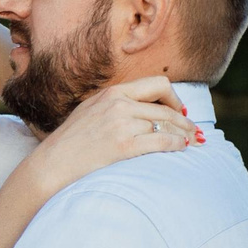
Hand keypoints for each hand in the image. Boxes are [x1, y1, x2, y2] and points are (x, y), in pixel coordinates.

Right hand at [29, 75, 197, 190]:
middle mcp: (119, 103)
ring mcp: (121, 123)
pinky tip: (181, 149)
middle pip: (166, 108)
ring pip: (166, 125)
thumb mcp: (91, 111)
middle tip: (195, 132)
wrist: (52, 163)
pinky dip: (176, 144)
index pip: (157, 84)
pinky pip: (162, 141)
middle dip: (185, 121)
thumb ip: (116, 105)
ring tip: (192, 144)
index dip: (173, 98)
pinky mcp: (124, 145)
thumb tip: (143, 110)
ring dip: (183, 135)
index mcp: (112, 92)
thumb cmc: (70, 142)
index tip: (178, 110)